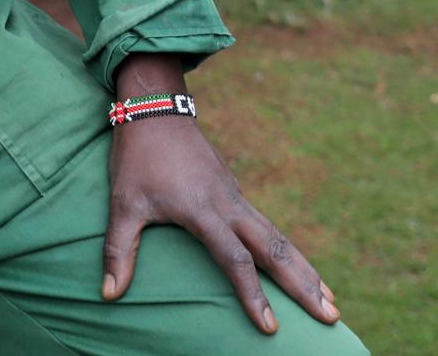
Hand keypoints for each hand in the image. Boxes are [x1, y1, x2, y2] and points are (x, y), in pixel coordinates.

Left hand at [101, 54, 340, 334]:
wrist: (157, 110)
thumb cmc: (138, 158)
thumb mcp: (123, 203)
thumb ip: (118, 250)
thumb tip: (106, 295)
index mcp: (204, 210)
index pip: (235, 260)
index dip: (252, 294)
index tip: (270, 327)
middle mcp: (229, 205)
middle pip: (275, 250)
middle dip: (304, 285)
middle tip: (331, 317)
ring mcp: (237, 198)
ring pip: (280, 239)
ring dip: (306, 271)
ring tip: (330, 302)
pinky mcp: (236, 195)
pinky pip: (270, 229)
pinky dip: (291, 253)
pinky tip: (302, 271)